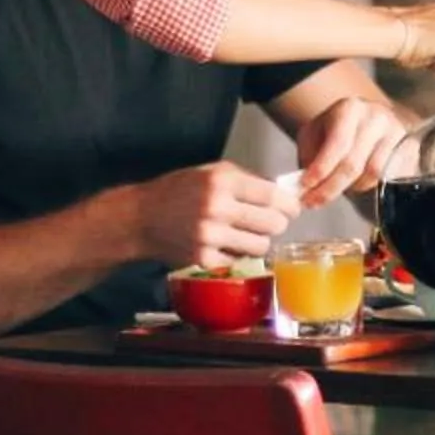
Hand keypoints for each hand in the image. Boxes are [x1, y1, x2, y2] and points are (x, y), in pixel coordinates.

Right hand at [126, 161, 294, 268]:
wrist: (141, 218)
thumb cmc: (178, 191)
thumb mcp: (211, 172)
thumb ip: (246, 181)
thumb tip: (282, 195)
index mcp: (222, 181)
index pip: (272, 196)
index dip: (289, 205)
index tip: (292, 209)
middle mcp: (217, 207)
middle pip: (272, 223)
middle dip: (277, 224)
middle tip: (271, 223)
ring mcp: (210, 236)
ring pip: (261, 246)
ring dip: (259, 241)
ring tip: (247, 234)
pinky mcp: (203, 259)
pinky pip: (239, 261)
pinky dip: (238, 255)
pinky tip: (226, 245)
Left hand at [292, 96, 411, 209]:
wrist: (367, 119)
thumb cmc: (336, 130)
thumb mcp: (314, 134)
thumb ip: (308, 157)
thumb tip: (302, 186)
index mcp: (349, 109)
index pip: (337, 145)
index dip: (321, 170)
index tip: (305, 187)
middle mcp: (376, 118)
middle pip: (354, 164)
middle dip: (330, 188)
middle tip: (314, 202)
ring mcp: (396, 133)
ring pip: (373, 175)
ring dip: (352, 188)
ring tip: (339, 189)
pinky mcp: (409, 147)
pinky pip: (391, 178)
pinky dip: (372, 187)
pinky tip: (359, 185)